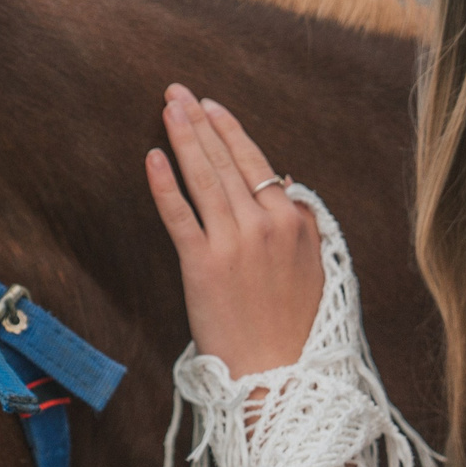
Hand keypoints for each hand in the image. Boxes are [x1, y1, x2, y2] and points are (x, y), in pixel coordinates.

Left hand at [145, 84, 323, 376]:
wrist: (281, 375)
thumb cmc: (296, 328)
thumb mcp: (313, 267)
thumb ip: (299, 224)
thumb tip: (284, 185)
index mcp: (295, 222)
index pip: (258, 163)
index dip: (230, 132)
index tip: (212, 107)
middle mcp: (266, 225)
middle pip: (227, 161)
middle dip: (201, 121)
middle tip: (176, 91)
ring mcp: (235, 243)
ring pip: (205, 177)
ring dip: (183, 137)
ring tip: (167, 108)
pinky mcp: (204, 266)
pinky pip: (180, 215)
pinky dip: (165, 184)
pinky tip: (152, 156)